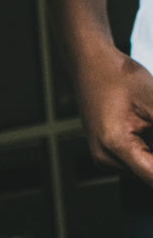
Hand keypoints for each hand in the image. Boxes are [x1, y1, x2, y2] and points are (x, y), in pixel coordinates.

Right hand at [75, 39, 152, 185]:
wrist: (89, 61)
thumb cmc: (116, 75)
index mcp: (115, 145)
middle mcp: (106, 157)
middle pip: (149, 175)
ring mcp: (103, 156)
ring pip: (144, 170)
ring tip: (149, 121)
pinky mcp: (105, 152)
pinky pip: (135, 162)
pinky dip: (147, 151)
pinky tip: (146, 127)